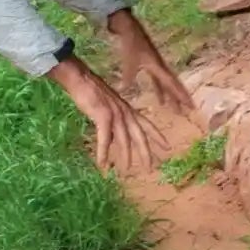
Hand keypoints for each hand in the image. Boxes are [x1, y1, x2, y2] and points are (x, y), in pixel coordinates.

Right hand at [46, 55, 169, 171]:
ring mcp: (115, 115)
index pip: (147, 125)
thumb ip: (112, 124)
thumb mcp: (108, 108)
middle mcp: (125, 113)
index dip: (158, 136)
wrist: (81, 79)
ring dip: (125, 156)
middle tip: (150, 168)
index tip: (168, 147)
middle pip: (139, 136)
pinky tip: (103, 164)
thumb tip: (111, 141)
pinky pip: (104, 139)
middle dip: (146, 153)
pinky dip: (103, 152)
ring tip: (126, 170)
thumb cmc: (92, 92)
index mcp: (128, 110)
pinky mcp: (103, 117)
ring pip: (124, 140)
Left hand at [105, 9, 195, 116]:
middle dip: (181, 97)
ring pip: (167, 83)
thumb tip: (125, 90)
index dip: (181, 95)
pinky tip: (160, 99)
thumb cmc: (130, 43)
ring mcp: (156, 64)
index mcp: (158, 66)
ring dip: (171, 95)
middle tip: (189, 109)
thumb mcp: (130, 60)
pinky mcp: (150, 63)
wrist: (129, 26)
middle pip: (174, 84)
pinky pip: (158, 80)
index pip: (172, 84)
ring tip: (175, 108)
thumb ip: (129, 76)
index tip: (191, 105)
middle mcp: (160, 66)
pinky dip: (160, 90)